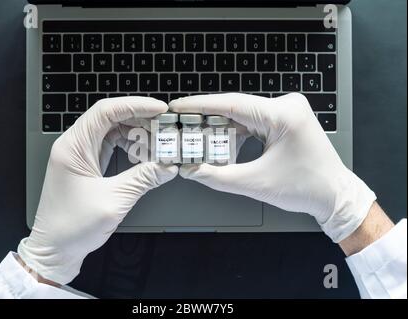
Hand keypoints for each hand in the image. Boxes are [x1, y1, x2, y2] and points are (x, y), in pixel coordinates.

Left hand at [18, 97, 177, 284]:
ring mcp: (80, 156)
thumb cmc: (73, 228)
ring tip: (157, 146)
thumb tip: (169, 166)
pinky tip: (144, 157)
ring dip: (136, 136)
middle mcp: (74, 146)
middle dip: (140, 121)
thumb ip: (143, 178)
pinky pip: (110, 147)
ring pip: (112, 132)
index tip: (160, 109)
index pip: (106, 111)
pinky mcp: (86, 166)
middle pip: (111, 119)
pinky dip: (129, 149)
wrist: (54, 250)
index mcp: (73, 147)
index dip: (135, 106)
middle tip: (164, 128)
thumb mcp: (114, 200)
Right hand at [170, 93, 375, 242]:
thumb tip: (190, 169)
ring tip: (197, 138)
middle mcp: (286, 106)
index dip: (200, 105)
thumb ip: (218, 176)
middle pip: (235, 109)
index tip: (178, 106)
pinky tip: (221, 142)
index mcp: (283, 115)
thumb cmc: (305, 188)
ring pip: (242, 115)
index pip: (231, 104)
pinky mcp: (285, 119)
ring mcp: (287, 111)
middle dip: (207, 119)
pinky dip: (236, 132)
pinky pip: (253, 121)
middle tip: (182, 126)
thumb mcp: (256, 183)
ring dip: (221, 128)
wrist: (333, 194)